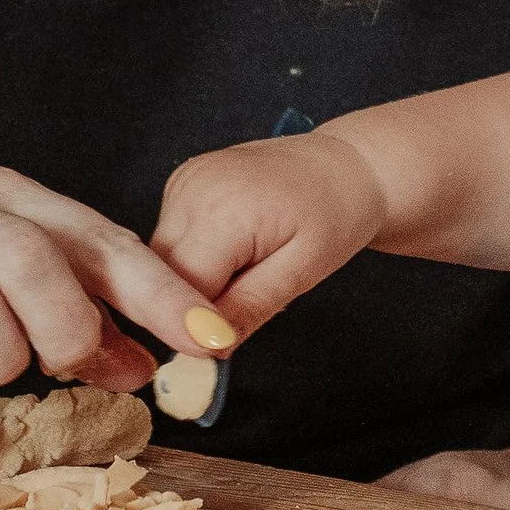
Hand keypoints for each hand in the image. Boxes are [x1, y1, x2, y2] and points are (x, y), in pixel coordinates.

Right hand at [152, 127, 387, 342]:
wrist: (347, 165)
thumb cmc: (337, 211)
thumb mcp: (304, 270)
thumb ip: (250, 307)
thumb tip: (207, 344)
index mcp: (222, 209)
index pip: (179, 289)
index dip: (197, 325)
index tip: (222, 343)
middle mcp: (192, 188)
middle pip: (162, 275)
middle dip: (192, 306)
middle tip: (241, 307)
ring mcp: (183, 182)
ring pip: (162, 261)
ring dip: (192, 282)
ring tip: (246, 271)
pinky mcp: (182, 183)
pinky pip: (172, 240)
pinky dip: (196, 259)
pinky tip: (235, 251)